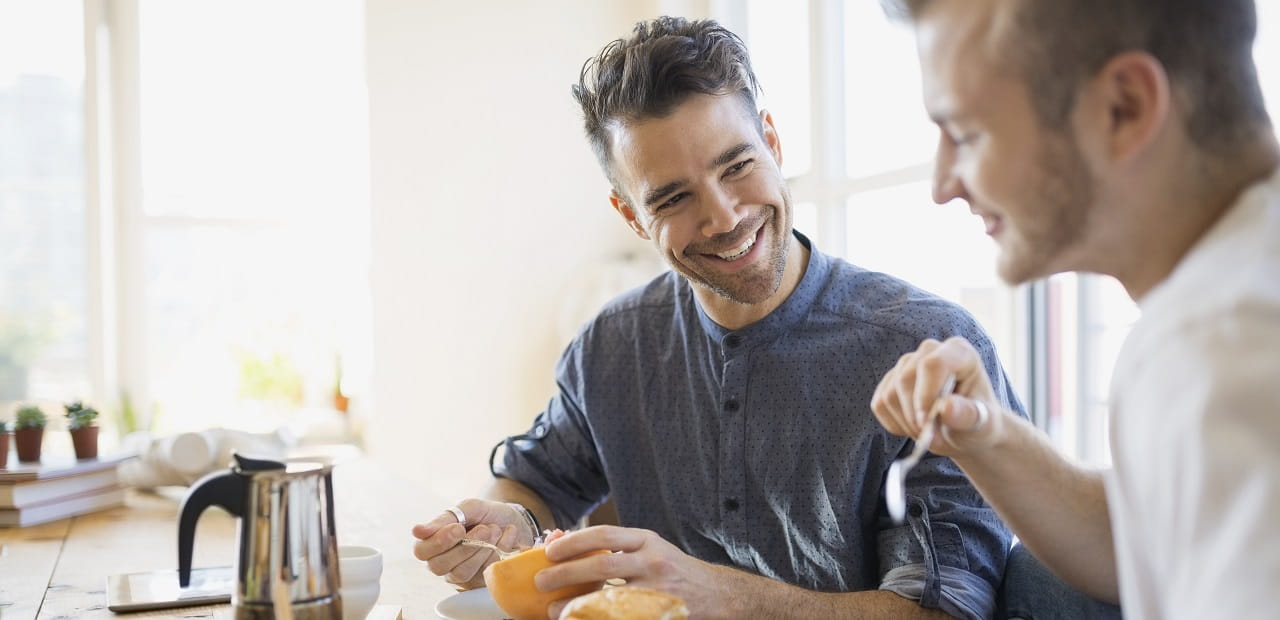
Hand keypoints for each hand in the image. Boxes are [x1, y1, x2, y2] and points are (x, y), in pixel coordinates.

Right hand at [411, 499, 534, 589]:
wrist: (514, 520)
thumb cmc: (485, 514)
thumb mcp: (468, 508)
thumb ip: (445, 518)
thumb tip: (417, 531)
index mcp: (434, 543)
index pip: (421, 551)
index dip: (439, 541)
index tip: (459, 528)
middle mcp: (443, 562)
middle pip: (439, 566)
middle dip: (465, 546)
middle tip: (484, 528)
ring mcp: (461, 575)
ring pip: (461, 573)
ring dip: (482, 550)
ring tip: (495, 530)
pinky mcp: (480, 582)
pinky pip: (484, 574)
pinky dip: (499, 550)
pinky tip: (506, 536)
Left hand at [538, 526, 719, 618]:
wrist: (718, 595)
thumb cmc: (675, 571)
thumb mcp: (651, 550)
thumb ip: (617, 549)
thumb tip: (565, 545)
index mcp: (647, 540)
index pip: (604, 536)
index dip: (573, 542)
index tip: (549, 551)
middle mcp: (653, 562)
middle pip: (601, 566)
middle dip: (565, 573)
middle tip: (541, 580)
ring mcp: (657, 591)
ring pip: (607, 597)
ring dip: (574, 603)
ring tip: (553, 608)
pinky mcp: (658, 614)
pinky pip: (619, 618)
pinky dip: (595, 618)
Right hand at [870, 336, 1008, 455]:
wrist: (965, 430)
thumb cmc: (979, 424)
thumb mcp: (984, 424)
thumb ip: (968, 415)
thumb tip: (947, 408)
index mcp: (959, 352)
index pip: (932, 364)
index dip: (925, 395)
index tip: (927, 424)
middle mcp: (930, 351)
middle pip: (906, 378)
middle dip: (914, 415)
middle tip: (932, 437)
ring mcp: (907, 363)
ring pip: (890, 394)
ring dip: (906, 423)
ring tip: (928, 432)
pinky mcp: (889, 380)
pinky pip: (880, 404)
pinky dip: (894, 424)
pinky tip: (914, 426)